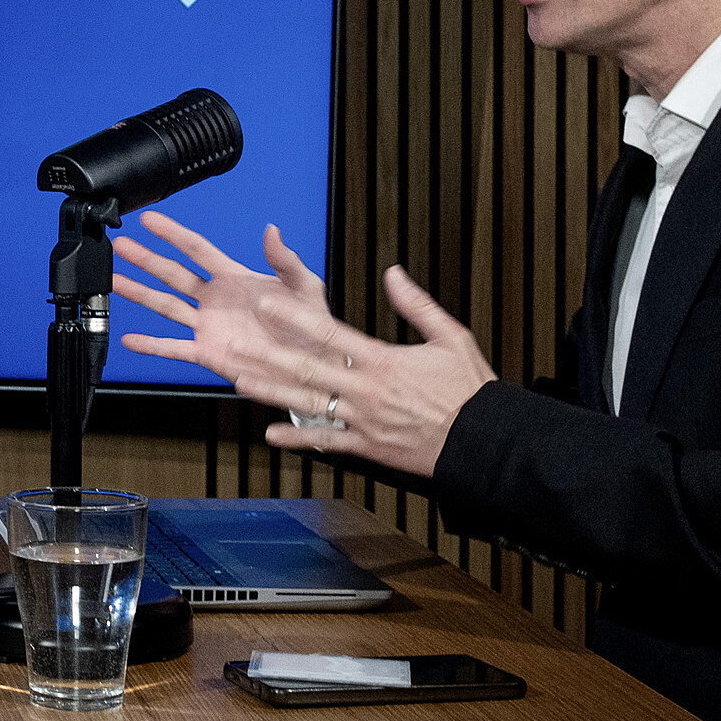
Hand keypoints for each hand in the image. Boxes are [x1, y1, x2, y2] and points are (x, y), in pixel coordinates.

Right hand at [111, 211, 335, 398]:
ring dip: (140, 293)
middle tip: (122, 246)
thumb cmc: (313, 327)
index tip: (150, 220)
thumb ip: (286, 261)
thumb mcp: (305, 288)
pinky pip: (175, 348)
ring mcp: (209, 326)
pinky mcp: (209, 353)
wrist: (316, 368)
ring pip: (166, 306)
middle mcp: (216, 300)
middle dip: (145, 259)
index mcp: (235, 279)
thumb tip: (273, 232)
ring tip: (115, 281)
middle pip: (172, 274)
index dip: (173, 233)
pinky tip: (131, 340)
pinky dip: (152, 345)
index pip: (197, 249)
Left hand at [114, 214, 493, 480]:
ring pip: (308, 405)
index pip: (330, 334)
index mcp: (384, 361)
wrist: (485, 443)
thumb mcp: (452, 338)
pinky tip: (270, 434)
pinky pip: (327, 443)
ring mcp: (364, 421)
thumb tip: (393, 272)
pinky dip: (298, 439)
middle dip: (268, 355)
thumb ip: (417, 305)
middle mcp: (366, 391)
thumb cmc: (471, 390)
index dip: (295, 319)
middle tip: (235, 342)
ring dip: (271, 394)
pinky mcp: (368, 448)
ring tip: (239, 381)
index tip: (267, 303)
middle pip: (308, 371)